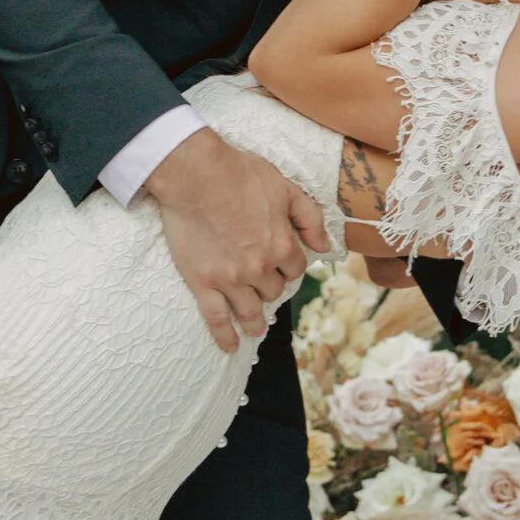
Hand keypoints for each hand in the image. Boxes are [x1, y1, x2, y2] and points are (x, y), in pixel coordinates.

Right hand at [144, 127, 331, 354]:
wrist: (195, 173)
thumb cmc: (240, 174)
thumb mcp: (286, 188)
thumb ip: (309, 218)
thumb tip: (324, 246)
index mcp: (283, 245)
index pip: (296, 269)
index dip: (290, 266)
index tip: (282, 265)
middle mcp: (260, 267)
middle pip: (274, 290)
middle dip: (271, 287)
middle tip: (261, 284)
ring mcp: (231, 278)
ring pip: (250, 310)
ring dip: (255, 323)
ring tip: (254, 330)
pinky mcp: (203, 282)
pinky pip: (216, 318)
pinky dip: (224, 335)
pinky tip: (229, 346)